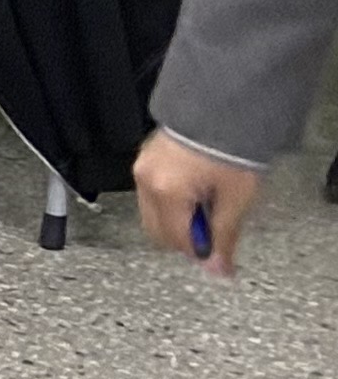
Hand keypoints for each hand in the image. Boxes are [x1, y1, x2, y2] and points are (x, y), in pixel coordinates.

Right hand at [134, 129, 263, 276]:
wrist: (222, 110)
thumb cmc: (230, 150)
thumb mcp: (236, 199)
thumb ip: (224, 237)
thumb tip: (218, 268)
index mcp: (166, 192)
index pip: (176, 240)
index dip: (201, 251)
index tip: (219, 253)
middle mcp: (146, 181)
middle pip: (157, 231)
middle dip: (184, 237)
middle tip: (212, 230)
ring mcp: (142, 169)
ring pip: (151, 214)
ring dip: (176, 219)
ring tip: (206, 205)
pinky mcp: (144, 159)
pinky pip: (150, 193)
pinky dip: (170, 201)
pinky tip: (194, 191)